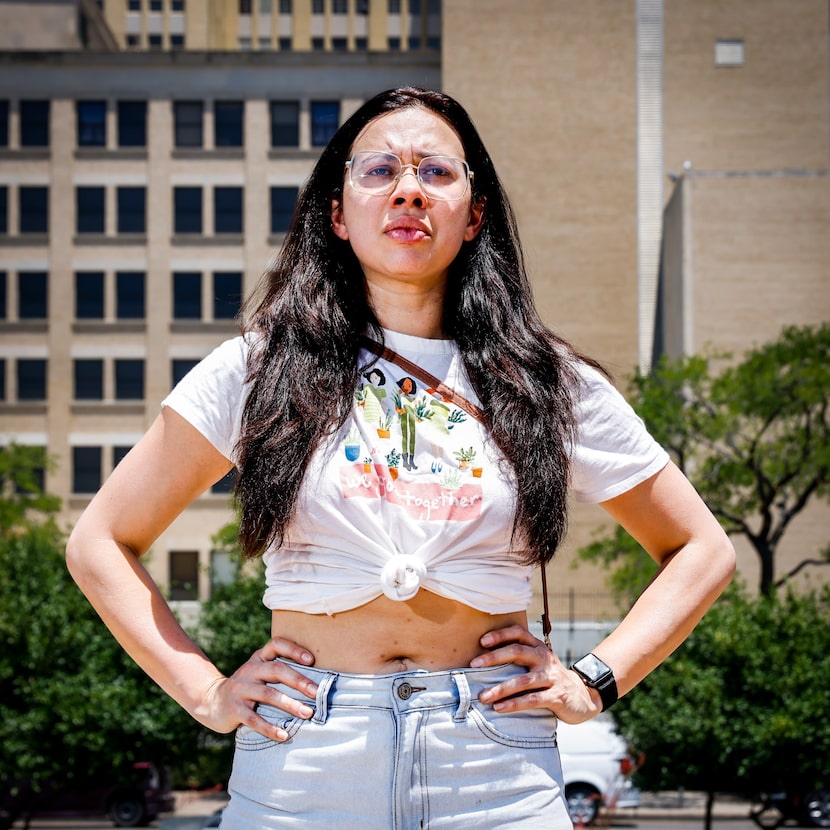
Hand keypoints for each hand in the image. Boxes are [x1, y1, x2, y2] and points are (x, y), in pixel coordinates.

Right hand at [197, 637, 317, 740]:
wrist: (212, 701)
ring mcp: (240, 689)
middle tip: (317, 692)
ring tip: (308, 713)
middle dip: (299, 680)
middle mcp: (249, 670)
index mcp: (259, 658)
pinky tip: (284, 735)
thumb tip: (317, 679)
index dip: (293, 649)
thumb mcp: (260, 672)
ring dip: (290, 704)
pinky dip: (270, 728)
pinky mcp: (234, 709)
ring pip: (268, 695)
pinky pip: (254, 719)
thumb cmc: (248, 686)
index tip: (311, 660)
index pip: (276, 644)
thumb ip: (280, 669)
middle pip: (276, 670)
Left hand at [470, 624, 601, 722]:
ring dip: (500, 688)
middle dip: (494, 658)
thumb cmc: (550, 678)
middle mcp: (544, 658)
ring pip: (522, 680)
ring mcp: (551, 677)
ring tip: (483, 696)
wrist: (583, 696)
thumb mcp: (538, 662)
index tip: (482, 641)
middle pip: (518, 651)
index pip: (519, 633)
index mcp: (538, 647)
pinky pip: (532, 700)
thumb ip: (519, 657)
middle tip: (474, 665)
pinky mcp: (557, 696)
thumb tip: (483, 658)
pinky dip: (514, 704)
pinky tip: (500, 708)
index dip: (500, 635)